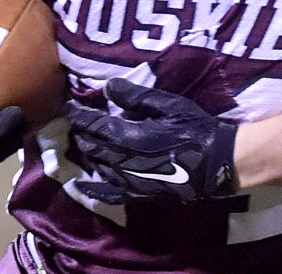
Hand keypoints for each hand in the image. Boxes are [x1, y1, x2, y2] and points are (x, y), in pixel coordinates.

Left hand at [67, 78, 237, 204]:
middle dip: (80, 132)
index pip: (93, 124)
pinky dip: (91, 190)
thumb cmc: (193, 127)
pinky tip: (81, 186)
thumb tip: (107, 87)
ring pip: (96, 165)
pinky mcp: (136, 193)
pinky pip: (107, 194)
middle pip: (90, 145)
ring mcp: (127, 180)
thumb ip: (135, 97)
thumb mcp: (167, 105)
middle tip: (74, 122)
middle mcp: (121, 160)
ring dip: (85, 153)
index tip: (67, 107)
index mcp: (128, 136)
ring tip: (81, 142)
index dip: (78, 115)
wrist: (214, 161)